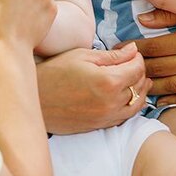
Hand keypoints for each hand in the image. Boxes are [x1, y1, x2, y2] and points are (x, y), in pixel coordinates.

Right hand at [34, 43, 150, 133]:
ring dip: (140, 91)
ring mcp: (106, 117)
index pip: (137, 68)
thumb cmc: (55, 73)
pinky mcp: (100, 126)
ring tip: (138, 80)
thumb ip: (112, 55)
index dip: (137, 58)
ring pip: (136, 104)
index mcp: (108, 81)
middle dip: (140, 72)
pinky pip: (125, 116)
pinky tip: (127, 96)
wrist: (35, 100)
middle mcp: (111, 102)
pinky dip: (130, 105)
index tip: (131, 53)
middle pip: (139, 86)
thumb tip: (133, 50)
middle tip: (134, 64)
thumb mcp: (82, 56)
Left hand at [130, 11, 175, 105]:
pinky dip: (174, 100)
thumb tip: (141, 19)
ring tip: (136, 84)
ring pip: (171, 86)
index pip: (153, 48)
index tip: (120, 49)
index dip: (134, 50)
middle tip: (123, 68)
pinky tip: (160, 99)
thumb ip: (168, 14)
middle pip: (159, 68)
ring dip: (151, 86)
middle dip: (138, 69)